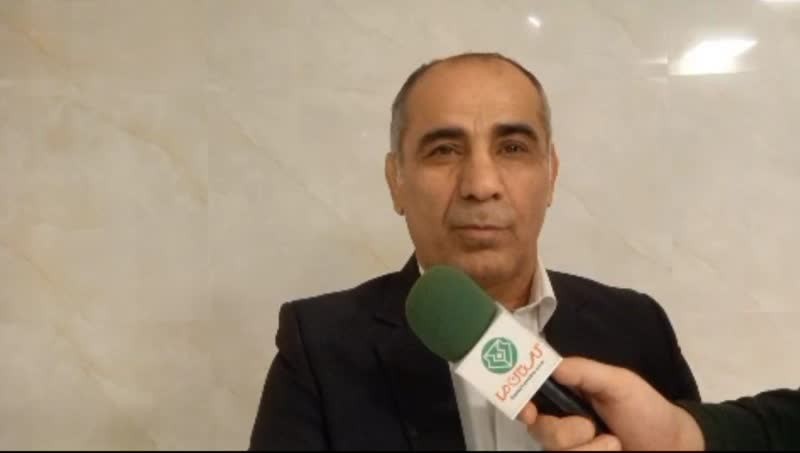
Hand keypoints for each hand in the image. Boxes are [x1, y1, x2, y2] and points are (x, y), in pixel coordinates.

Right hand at [518, 357, 704, 450]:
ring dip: (588, 449)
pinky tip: (613, 452)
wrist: (673, 446)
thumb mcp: (618, 382)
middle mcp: (562, 425)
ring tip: (613, 444)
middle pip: (540, 431)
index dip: (522, 405)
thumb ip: (584, 371)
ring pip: (555, 450)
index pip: (530, 399)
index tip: (529, 412)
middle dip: (566, 431)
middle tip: (592, 427)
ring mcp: (572, 448)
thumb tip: (551, 364)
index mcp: (565, 399)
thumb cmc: (646, 410)